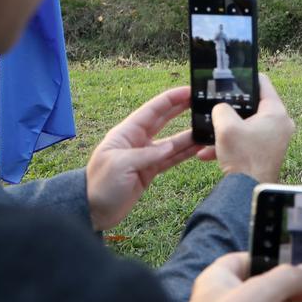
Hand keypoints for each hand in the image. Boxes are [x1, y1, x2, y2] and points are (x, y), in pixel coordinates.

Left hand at [85, 86, 201, 230]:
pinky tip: (200, 147)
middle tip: (202, 101)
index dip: (171, 99)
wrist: (93, 211)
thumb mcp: (120, 165)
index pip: (152, 110)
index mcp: (127, 133)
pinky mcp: (150, 170)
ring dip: (189, 134)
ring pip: (173, 141)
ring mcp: (146, 156)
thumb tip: (170, 147)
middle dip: (182, 109)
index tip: (189, 90)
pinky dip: (186, 153)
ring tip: (208, 127)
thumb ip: (146, 154)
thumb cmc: (100, 184)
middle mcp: (138, 141)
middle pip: (165, 120)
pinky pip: (172, 158)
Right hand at [211, 72, 294, 182]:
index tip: (229, 78)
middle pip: (254, 105)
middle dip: (232, 108)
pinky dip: (231, 144)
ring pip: (248, 125)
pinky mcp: (267, 152)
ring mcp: (275, 139)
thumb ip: (221, 109)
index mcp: (276, 112)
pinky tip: (208, 153)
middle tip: (216, 106)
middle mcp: (281, 124)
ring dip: (227, 129)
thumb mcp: (226, 127)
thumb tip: (220, 108)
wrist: (248, 193)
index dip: (244, 78)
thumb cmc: (243, 159)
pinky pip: (247, 141)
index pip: (262, 83)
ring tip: (209, 133)